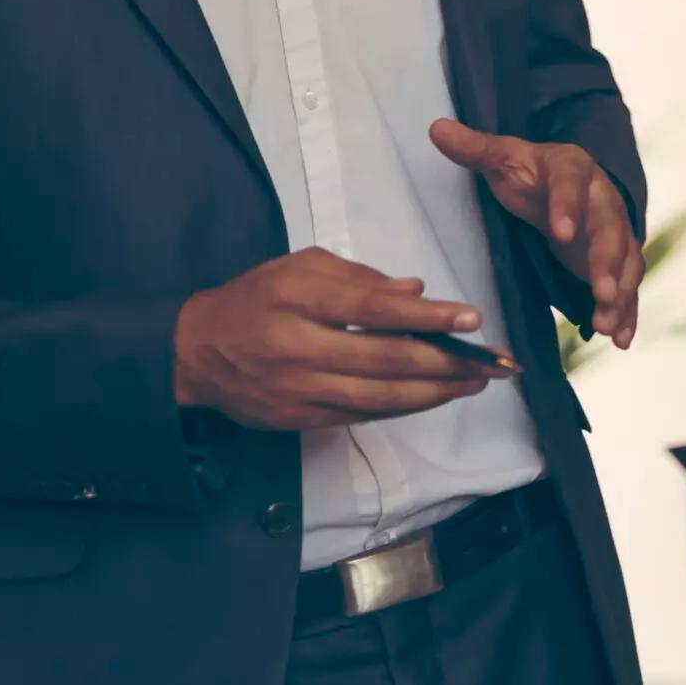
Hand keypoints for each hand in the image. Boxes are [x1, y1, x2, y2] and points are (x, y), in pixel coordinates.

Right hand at [173, 247, 510, 430]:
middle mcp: (299, 349)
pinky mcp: (299, 418)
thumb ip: (360, 278)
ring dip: (433, 393)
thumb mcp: (303, 267)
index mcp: (300, 300)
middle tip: (488, 362)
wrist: (197, 350)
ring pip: (379, 396)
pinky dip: (401, 407)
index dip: (427, 317)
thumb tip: (416, 292)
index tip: (470, 318)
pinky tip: (432, 397)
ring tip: (473, 383)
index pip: (375, 309)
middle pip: (384, 361)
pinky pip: (361, 414)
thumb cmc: (258, 296)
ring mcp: (299, 390)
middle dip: (444, 363)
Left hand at [430, 119, 640, 347]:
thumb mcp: (503, 158)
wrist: (567, 182)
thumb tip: (437, 128)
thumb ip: (475, 149)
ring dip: (620, 293)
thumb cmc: (530, 172)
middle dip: (607, 262)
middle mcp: (602, 198)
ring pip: (625, 261)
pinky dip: (628, 311)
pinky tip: (621, 339)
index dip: (568, 207)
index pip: (572, 184)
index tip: (560, 234)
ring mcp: (614, 231)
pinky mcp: (617, 260)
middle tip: (601, 292)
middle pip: (609, 229)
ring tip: (608, 326)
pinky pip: (628, 285)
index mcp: (573, 168)